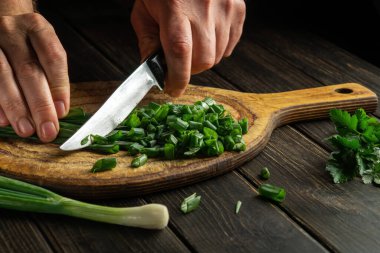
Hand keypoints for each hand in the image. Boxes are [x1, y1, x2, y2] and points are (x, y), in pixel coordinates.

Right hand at [0, 12, 69, 141]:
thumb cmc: (26, 40)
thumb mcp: (42, 45)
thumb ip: (50, 73)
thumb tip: (58, 110)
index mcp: (37, 28)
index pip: (52, 58)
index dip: (59, 86)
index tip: (62, 111)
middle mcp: (11, 31)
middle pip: (29, 71)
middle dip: (40, 105)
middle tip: (48, 130)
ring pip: (2, 76)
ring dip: (16, 107)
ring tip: (26, 129)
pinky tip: (3, 120)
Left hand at [131, 0, 245, 96]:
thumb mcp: (144, 11)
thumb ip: (148, 42)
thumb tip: (155, 71)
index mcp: (175, 6)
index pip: (180, 51)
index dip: (178, 77)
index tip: (172, 89)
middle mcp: (204, 7)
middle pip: (204, 59)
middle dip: (190, 70)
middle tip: (180, 64)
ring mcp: (225, 8)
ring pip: (217, 56)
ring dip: (203, 59)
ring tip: (193, 44)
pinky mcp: (238, 9)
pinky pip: (230, 45)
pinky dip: (218, 49)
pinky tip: (206, 37)